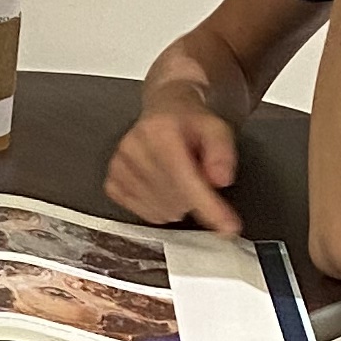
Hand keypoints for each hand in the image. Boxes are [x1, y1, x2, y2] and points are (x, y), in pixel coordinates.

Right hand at [106, 91, 242, 234]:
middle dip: (195, 200)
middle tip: (199, 179)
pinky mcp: (112, 181)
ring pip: (159, 211)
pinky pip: (141, 212)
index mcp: (160, 133)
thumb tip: (220, 180)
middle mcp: (134, 149)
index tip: (228, 228)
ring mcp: (119, 167)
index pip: (185, 180)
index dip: (209, 207)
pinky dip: (158, 209)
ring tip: (180, 180)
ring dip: (177, 205)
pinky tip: (163, 189)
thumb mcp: (217, 129)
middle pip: (175, 200)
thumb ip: (222, 152)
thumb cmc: (191, 123)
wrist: (164, 111)